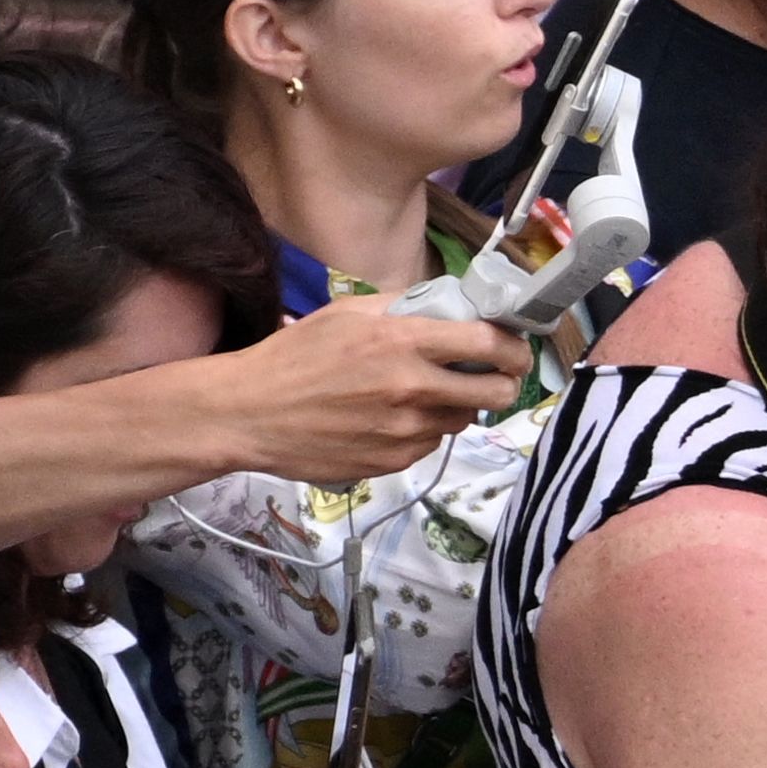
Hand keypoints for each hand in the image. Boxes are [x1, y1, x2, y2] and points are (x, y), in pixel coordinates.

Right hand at [218, 298, 532, 484]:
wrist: (250, 413)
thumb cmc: (295, 356)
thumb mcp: (348, 313)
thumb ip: (405, 306)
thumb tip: (452, 305)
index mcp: (401, 342)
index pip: (489, 345)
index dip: (514, 348)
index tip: (516, 348)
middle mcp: (412, 390)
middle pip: (495, 392)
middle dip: (502, 382)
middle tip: (490, 374)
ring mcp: (406, 431)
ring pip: (464, 419)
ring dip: (458, 405)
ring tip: (426, 392)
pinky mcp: (395, 462)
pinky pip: (432, 442)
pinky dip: (426, 428)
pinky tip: (394, 416)